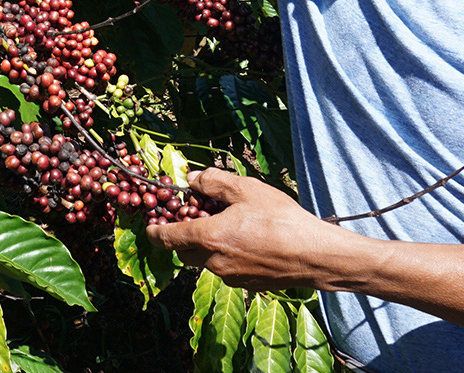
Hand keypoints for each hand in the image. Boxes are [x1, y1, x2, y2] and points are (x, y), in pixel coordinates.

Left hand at [144, 168, 343, 290]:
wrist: (315, 256)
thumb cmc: (281, 220)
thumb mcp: (246, 189)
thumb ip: (213, 182)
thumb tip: (192, 179)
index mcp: (208, 238)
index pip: (168, 238)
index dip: (154, 232)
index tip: (148, 227)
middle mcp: (214, 262)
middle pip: (184, 252)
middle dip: (182, 237)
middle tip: (192, 219)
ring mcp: (230, 277)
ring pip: (206, 261)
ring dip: (207, 246)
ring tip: (226, 226)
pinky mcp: (247, 285)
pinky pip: (226, 269)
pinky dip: (226, 255)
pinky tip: (246, 241)